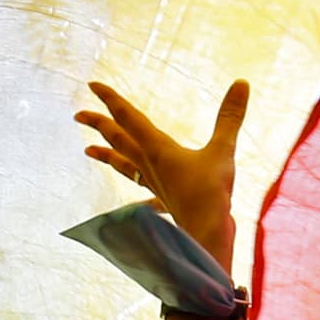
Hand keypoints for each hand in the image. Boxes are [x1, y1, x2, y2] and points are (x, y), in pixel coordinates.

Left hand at [76, 78, 249, 270]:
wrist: (206, 236)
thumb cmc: (210, 193)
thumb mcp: (222, 150)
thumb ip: (230, 117)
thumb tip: (242, 82)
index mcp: (157, 149)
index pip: (129, 117)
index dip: (110, 99)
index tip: (92, 85)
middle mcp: (149, 166)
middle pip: (118, 140)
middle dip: (98, 124)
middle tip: (78, 114)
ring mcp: (154, 185)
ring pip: (124, 165)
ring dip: (106, 156)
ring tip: (87, 151)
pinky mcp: (164, 202)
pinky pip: (146, 196)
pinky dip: (141, 195)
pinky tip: (139, 203)